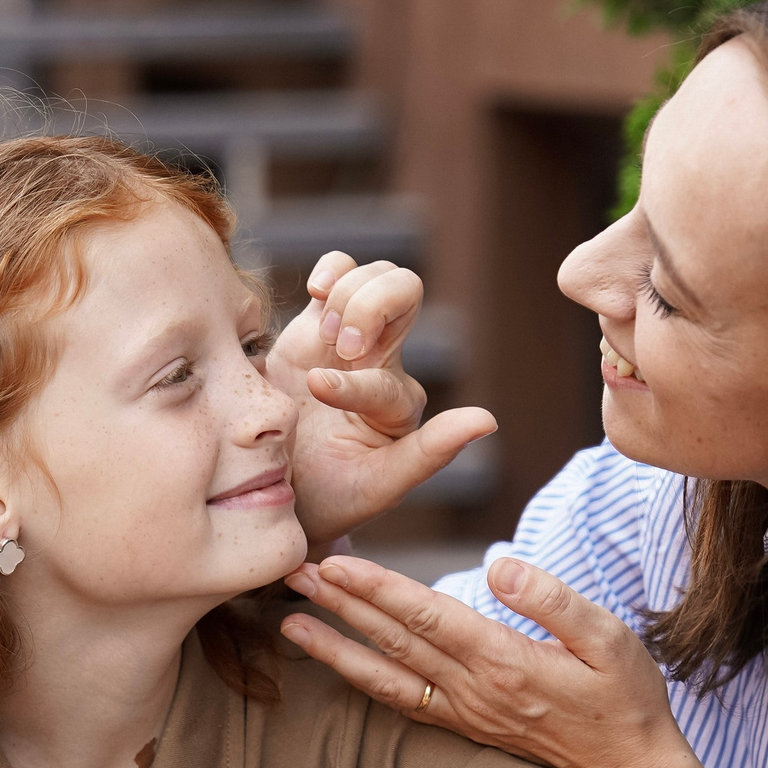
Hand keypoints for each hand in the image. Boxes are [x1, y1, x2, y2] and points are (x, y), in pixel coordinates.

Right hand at [269, 253, 495, 551]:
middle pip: (406, 290)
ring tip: (322, 338)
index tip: (317, 392)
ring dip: (345, 295)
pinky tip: (316, 293)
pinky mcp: (315, 324)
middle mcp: (383, 363)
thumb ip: (429, 454)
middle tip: (339, 345)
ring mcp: (350, 339)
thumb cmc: (331, 498)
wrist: (278, 491)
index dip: (352, 381)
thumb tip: (489, 421)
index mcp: (398, 403)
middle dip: (368, 306)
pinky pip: (339, 269)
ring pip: (374, 274)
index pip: (388, 374)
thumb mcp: (376, 486)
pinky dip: (331, 269)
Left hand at [279, 555, 687, 767]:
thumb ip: (554, 600)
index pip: (428, 617)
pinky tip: (338, 664)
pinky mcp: (467, 726)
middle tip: (292, 573)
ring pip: (388, 676)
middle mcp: (476, 691)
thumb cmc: (628, 699)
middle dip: (340, 606)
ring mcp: (467, 713)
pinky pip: (403, 702)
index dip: (378, 589)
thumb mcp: (611, 639)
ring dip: (336, 647)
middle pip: (394, 641)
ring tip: (291, 621)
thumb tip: (501, 563)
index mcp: (506, 662)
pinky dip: (364, 681)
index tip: (336, 565)